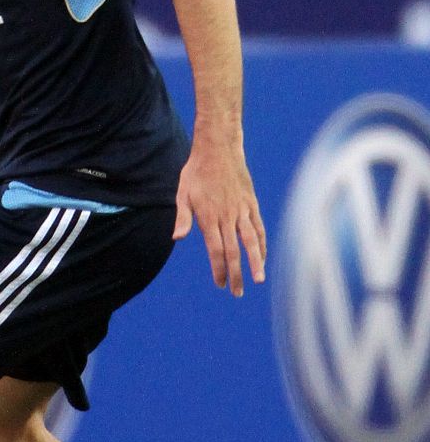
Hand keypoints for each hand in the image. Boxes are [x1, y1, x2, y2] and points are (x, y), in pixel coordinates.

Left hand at [173, 135, 266, 296]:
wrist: (218, 149)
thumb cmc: (196, 172)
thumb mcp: (182, 193)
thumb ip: (183, 217)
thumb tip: (178, 238)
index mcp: (209, 216)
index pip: (216, 249)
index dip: (219, 269)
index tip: (221, 284)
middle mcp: (228, 216)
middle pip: (234, 250)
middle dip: (237, 273)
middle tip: (237, 293)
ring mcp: (242, 210)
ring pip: (252, 241)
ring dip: (256, 262)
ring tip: (258, 280)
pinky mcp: (251, 204)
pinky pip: (259, 227)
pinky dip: (262, 244)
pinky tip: (263, 257)